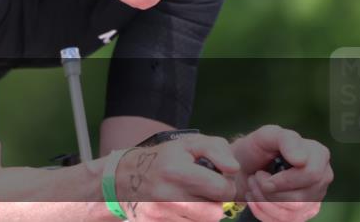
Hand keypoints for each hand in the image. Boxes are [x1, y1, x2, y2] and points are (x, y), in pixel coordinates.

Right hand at [114, 133, 238, 220]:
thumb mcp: (188, 144)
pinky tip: (179, 209)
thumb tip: (234, 169)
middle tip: (202, 190)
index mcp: (177, 172)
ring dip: (202, 213)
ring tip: (189, 199)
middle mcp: (168, 197)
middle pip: (216, 212)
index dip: (225, 184)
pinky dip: (188, 220)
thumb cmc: (164, 159)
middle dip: (214, 201)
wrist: (125, 178)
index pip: (224, 190)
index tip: (216, 179)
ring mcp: (161, 216)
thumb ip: (217, 149)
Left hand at [231, 125, 332, 221]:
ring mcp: (314, 196)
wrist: (242, 165)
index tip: (261, 174)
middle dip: (270, 191)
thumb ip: (286, 140)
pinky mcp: (303, 211)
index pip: (311, 175)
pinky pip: (285, 220)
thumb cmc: (256, 148)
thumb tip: (302, 160)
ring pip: (292, 212)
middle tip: (255, 178)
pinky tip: (256, 197)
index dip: (284, 180)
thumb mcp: (267, 135)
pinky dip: (263, 210)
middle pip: (300, 198)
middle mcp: (322, 177)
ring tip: (254, 185)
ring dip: (263, 200)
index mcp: (318, 155)